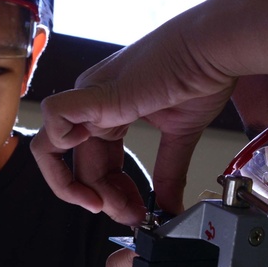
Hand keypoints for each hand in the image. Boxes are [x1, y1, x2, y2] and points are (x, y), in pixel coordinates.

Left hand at [31, 17, 235, 225]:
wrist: (214, 49)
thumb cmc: (202, 75)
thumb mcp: (181, 133)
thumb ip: (169, 172)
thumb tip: (170, 208)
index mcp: (113, 109)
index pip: (97, 162)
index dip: (114, 194)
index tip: (139, 213)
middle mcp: (95, 103)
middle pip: (79, 164)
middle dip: (105, 199)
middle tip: (132, 217)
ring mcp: (91, 97)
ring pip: (53, 147)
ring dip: (75, 186)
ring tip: (109, 205)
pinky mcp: (97, 93)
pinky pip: (56, 117)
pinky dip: (59, 144)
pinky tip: (90, 164)